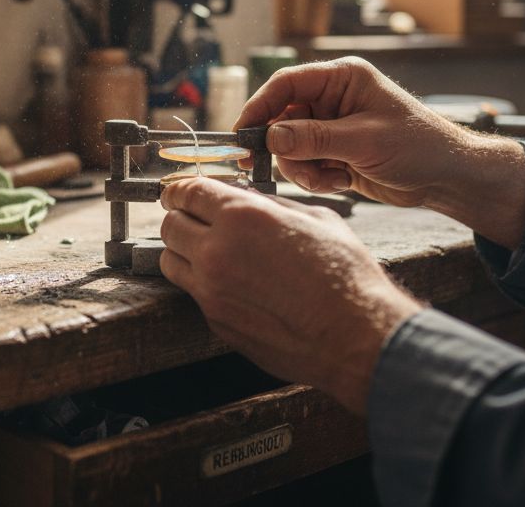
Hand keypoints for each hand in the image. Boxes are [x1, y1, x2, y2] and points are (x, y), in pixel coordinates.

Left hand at [159, 177, 422, 413]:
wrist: (354, 335)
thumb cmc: (344, 275)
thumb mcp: (315, 219)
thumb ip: (273, 205)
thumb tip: (250, 199)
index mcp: (241, 216)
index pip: (187, 192)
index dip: (181, 189)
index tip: (180, 192)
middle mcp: (216, 251)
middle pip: (169, 225)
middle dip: (180, 217)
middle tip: (193, 218)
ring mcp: (211, 290)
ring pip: (171, 261)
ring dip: (183, 251)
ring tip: (206, 250)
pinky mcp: (216, 321)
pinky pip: (194, 293)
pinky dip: (203, 283)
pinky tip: (231, 282)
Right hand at [235, 57, 524, 249]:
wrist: (446, 177)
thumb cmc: (418, 146)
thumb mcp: (364, 141)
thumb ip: (314, 138)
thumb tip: (270, 137)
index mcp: (341, 78)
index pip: (286, 84)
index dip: (260, 106)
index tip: (243, 133)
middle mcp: (332, 98)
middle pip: (281, 117)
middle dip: (283, 147)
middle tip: (282, 169)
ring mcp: (331, 126)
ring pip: (289, 146)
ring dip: (302, 167)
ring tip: (329, 178)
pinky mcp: (333, 151)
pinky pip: (304, 164)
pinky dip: (315, 177)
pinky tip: (341, 181)